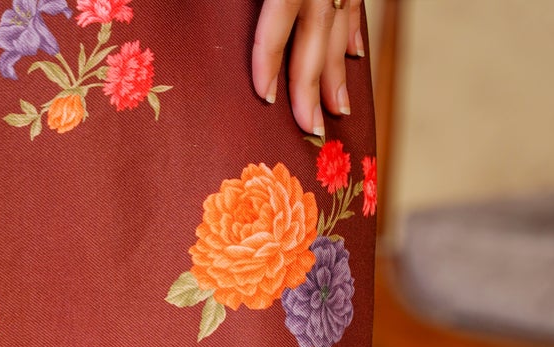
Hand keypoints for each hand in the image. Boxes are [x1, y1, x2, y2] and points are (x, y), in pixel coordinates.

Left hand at [252, 0, 365, 138]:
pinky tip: (355, 54)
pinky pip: (355, 5)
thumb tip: (197, 7)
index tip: (266, 97)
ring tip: (339, 108)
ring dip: (337, 70)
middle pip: (315, 37)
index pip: (277, 26)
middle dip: (311, 86)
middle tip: (312, 127)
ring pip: (340, 28)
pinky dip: (354, 32)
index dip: (269, 61)